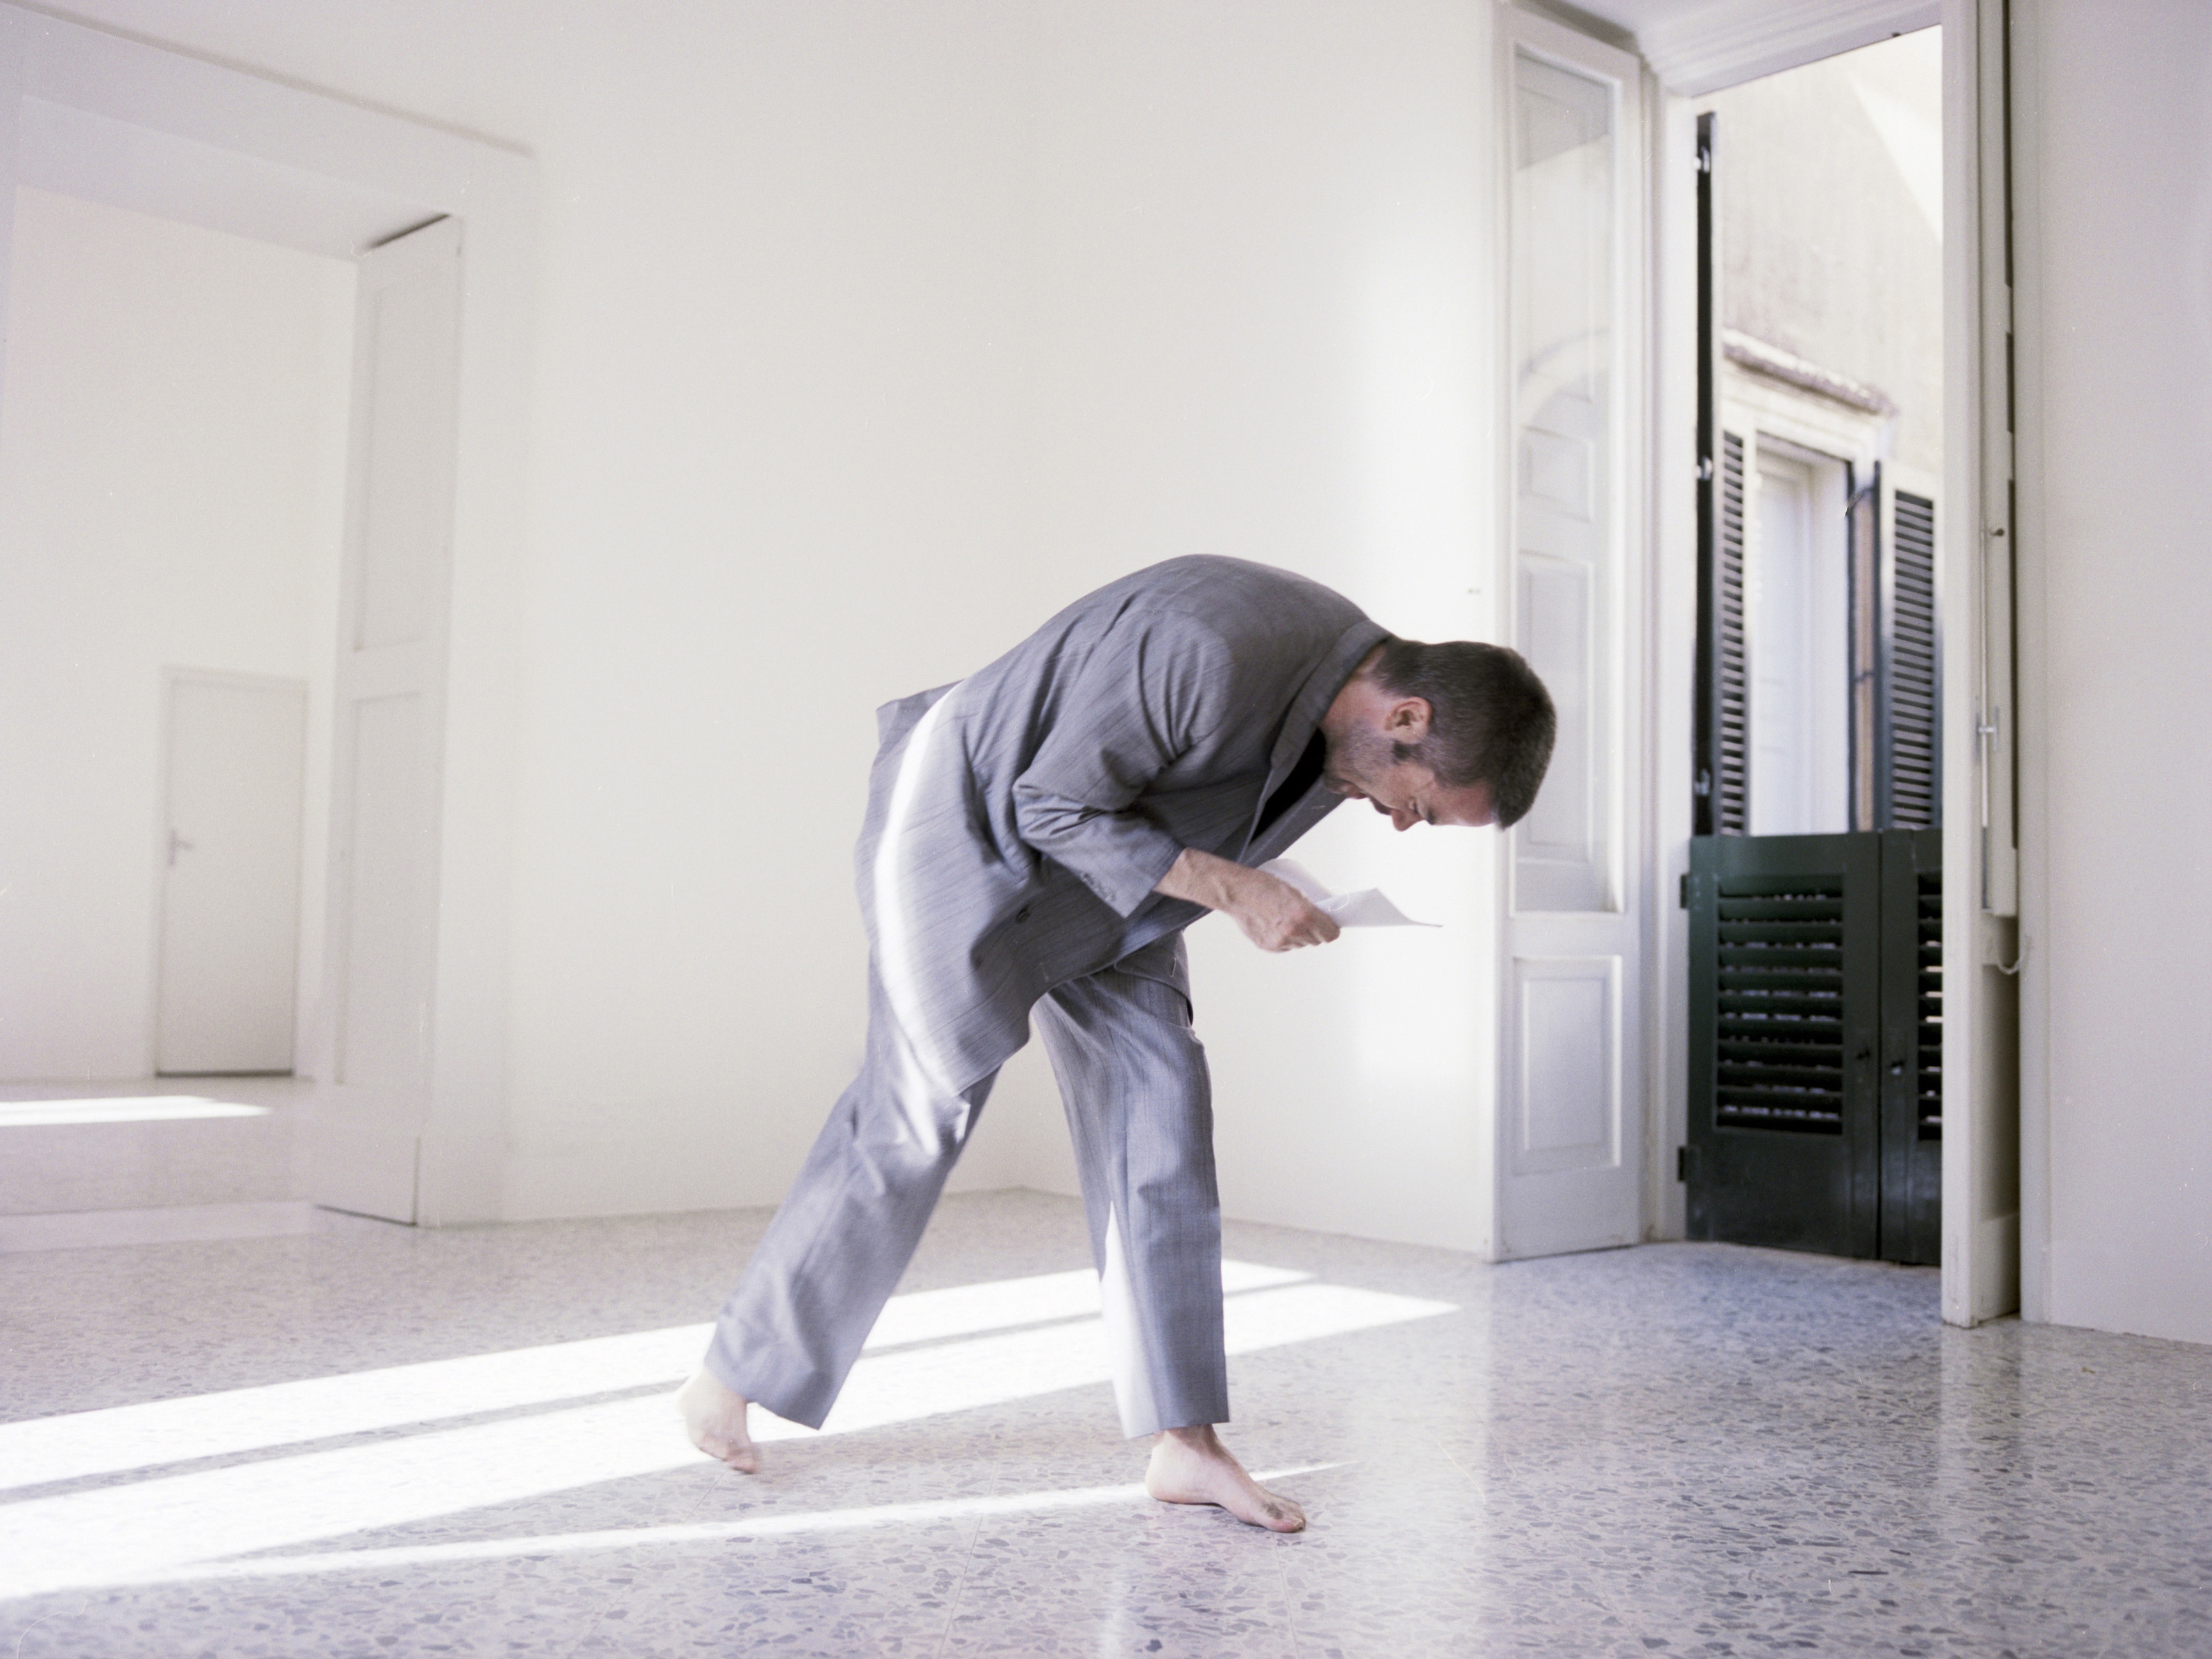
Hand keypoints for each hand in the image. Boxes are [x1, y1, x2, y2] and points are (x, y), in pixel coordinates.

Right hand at [1153, 849, 1340, 953]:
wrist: (1236, 892)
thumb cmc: (1264, 884)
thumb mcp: (1295, 889)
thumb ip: (1309, 907)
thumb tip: (1323, 920)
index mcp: (1304, 914)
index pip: (1330, 934)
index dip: (1332, 929)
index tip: (1330, 926)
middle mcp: (1294, 931)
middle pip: (1316, 941)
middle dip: (1315, 932)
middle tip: (1307, 920)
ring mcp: (1280, 941)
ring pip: (1300, 944)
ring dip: (1299, 935)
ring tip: (1286, 920)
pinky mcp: (1269, 947)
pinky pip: (1286, 947)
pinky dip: (1285, 939)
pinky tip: (1275, 925)